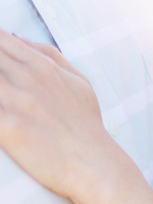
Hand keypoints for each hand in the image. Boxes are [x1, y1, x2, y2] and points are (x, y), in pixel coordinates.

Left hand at [0, 29, 123, 202]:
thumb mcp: (79, 82)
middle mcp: (27, 79)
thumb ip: (51, 56)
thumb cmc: (85, 124)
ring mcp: (16, 102)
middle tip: (0, 87)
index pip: (2, 40)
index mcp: (43, 67)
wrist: (92, 163)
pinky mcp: (8, 128)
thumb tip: (19, 39)